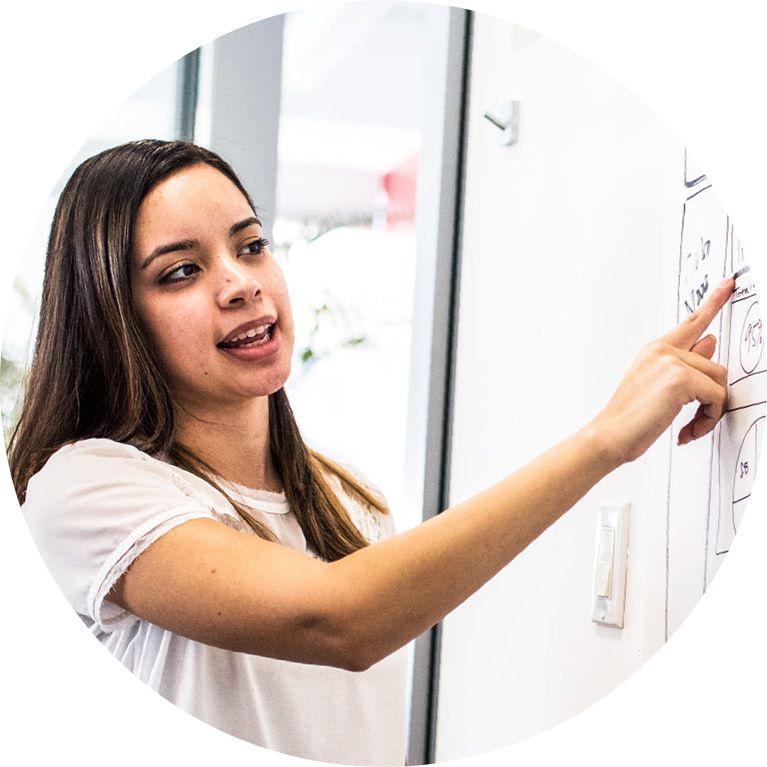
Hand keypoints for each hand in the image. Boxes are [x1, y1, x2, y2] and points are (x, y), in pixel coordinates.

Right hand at [590, 277, 733, 465]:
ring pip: (718, 382)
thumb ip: (687, 363)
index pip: (692, 322)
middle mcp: (663, 350)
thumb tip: (710, 343)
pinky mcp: (679, 378)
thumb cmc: (629, 417)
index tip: (729, 283)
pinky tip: (688, 430)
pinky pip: (716, 397)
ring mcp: (671, 361)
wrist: (609, 435)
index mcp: (656, 350)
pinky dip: (708, 419)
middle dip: (711, 399)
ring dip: (711, 411)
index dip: (714, 302)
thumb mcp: (659, 387)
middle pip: (715, 366)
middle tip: (697, 421)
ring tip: (690, 427)